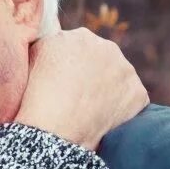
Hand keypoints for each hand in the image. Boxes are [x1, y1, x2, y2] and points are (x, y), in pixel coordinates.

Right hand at [13, 27, 148, 149]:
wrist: (54, 131)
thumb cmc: (35, 97)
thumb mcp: (31, 58)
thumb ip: (48, 43)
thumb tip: (57, 41)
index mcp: (79, 36)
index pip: (79, 48)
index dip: (71, 67)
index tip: (63, 83)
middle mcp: (106, 47)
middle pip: (102, 60)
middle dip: (93, 75)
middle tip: (78, 98)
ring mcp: (126, 70)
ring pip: (119, 79)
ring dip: (110, 91)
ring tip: (90, 112)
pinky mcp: (138, 94)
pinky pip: (132, 101)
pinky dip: (122, 111)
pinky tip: (105, 121)